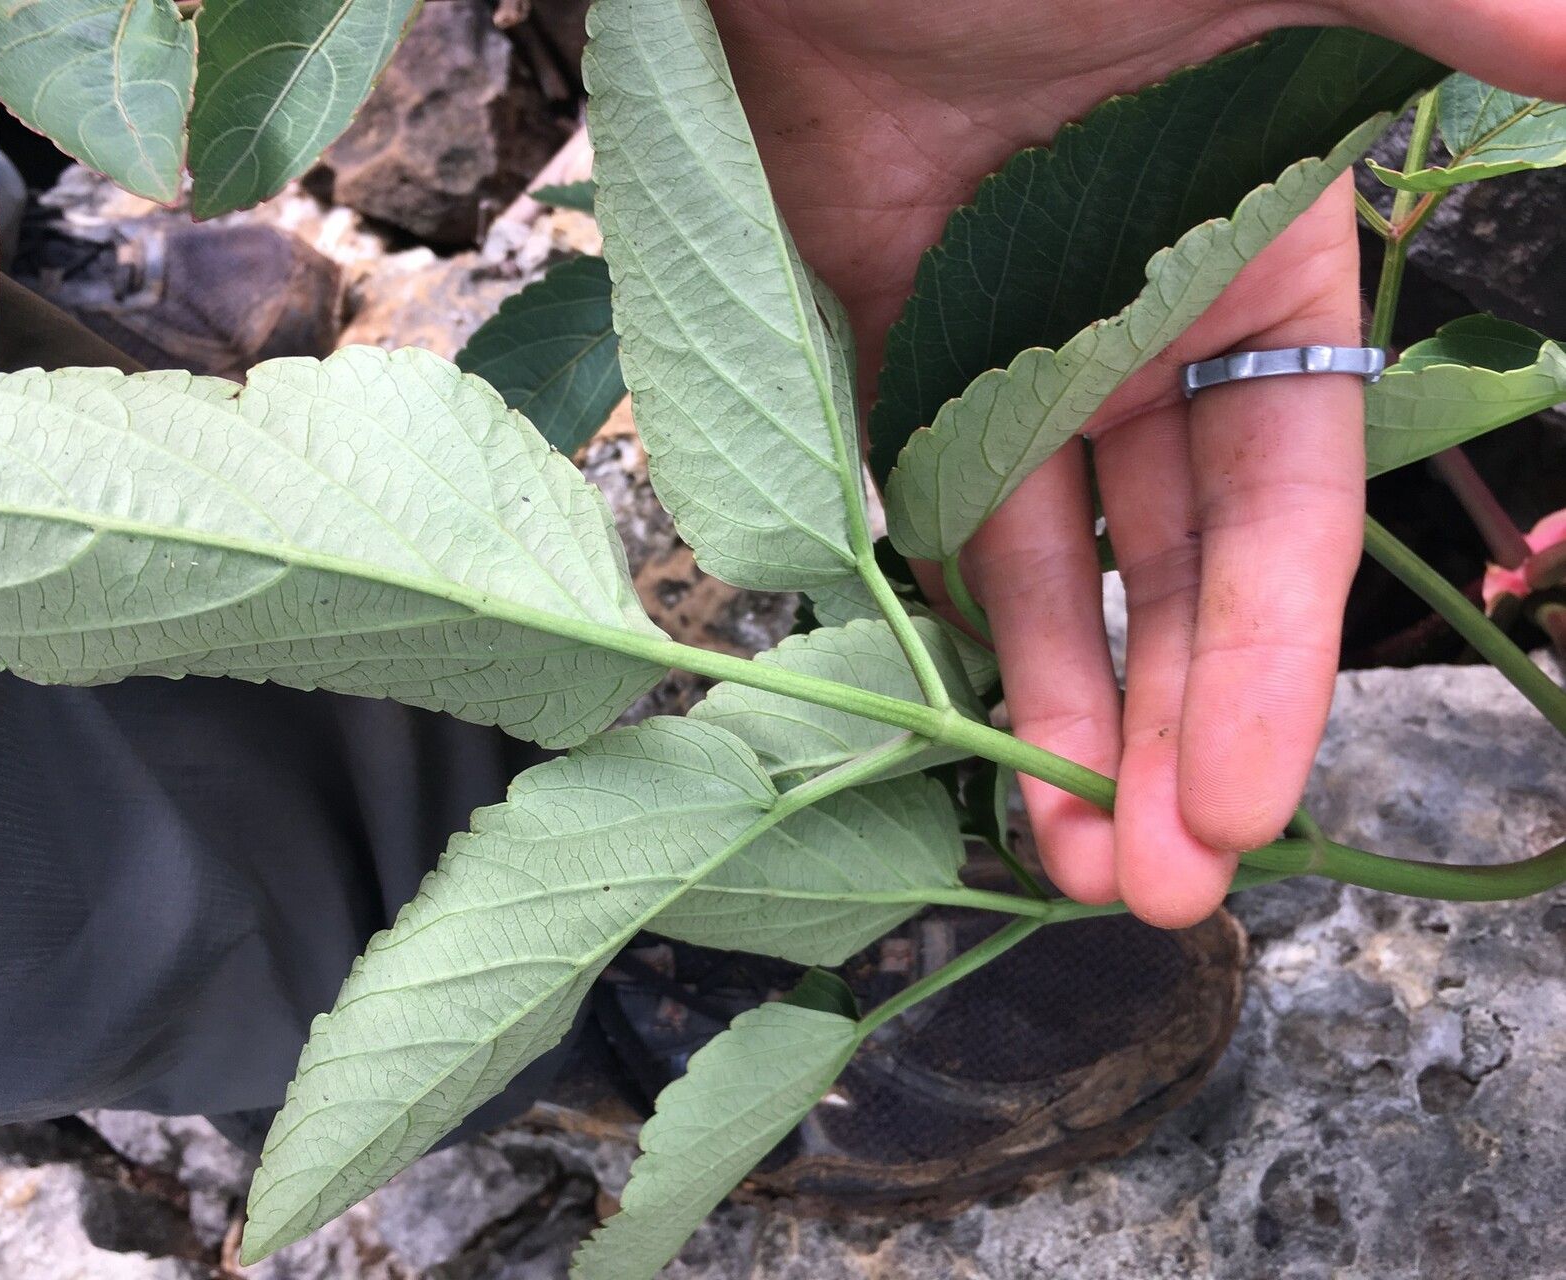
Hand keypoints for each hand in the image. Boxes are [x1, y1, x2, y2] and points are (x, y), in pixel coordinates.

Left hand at [708, 0, 1565, 925]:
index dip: (1271, 663)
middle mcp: (1143, 336)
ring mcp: (1010, 357)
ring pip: (1059, 574)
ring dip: (1070, 721)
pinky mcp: (891, 355)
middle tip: (1166, 895)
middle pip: (1177, 578)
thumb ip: (1470, 16)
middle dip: (1175, 733)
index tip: (1253, 804)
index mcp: (1261, 271)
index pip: (1284, 513)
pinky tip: (979, 747)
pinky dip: (959, 625)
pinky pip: (932, 514)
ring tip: (1074, 870)